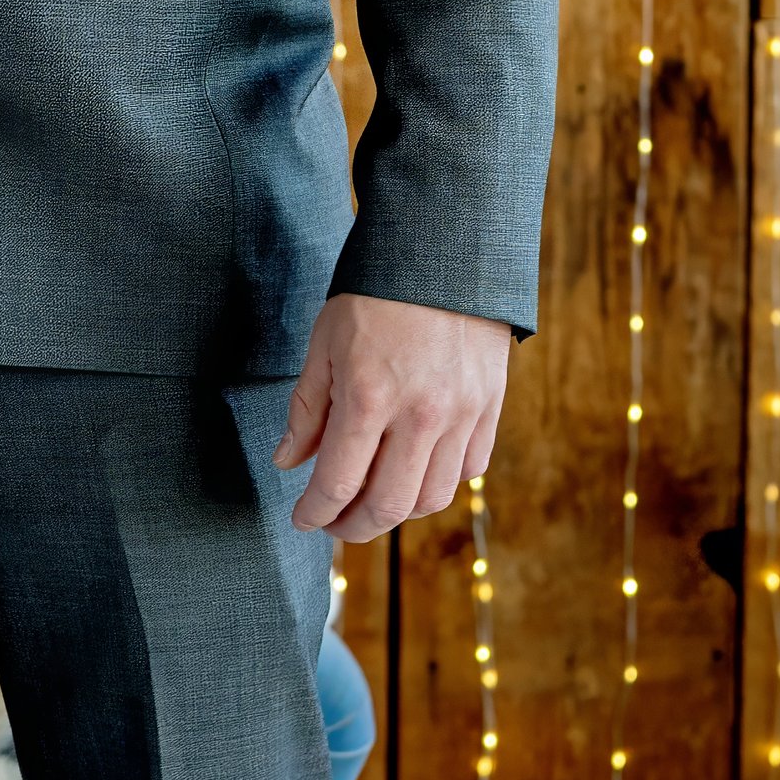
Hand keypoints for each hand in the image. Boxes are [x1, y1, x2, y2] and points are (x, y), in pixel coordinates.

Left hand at [276, 291, 509, 541]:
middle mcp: (420, 416)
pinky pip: (468, 469)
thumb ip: (307, 410)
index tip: (302, 519)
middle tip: (334, 523)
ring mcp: (462, 415)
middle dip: (353, 526)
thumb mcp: (324, 345)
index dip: (314, 513)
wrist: (444, 253)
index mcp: (369, 398)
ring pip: (432, 497)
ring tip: (372, 498)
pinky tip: (414, 469)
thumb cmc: (374, 295)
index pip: (338, 484)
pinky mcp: (490, 407)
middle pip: (388, 507)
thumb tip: (289, 461)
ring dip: (398, 510)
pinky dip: (439, 481)